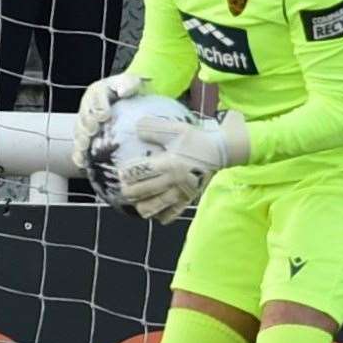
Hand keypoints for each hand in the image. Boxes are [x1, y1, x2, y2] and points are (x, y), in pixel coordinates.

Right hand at [72, 73, 143, 169]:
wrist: (131, 102)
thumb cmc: (131, 92)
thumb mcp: (132, 82)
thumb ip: (128, 84)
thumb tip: (124, 91)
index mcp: (96, 92)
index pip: (95, 99)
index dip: (98, 108)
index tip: (105, 115)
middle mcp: (87, 108)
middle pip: (84, 118)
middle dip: (87, 125)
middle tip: (93, 131)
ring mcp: (85, 124)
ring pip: (79, 133)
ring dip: (81, 141)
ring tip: (85, 148)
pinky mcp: (86, 139)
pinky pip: (79, 148)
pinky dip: (79, 156)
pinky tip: (83, 163)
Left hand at [117, 111, 250, 222]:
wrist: (221, 151)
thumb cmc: (196, 139)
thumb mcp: (177, 129)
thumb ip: (155, 128)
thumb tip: (136, 127)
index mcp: (169, 163)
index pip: (142, 171)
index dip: (128, 173)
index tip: (120, 174)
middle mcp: (173, 180)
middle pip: (146, 190)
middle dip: (131, 192)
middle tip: (123, 190)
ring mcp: (181, 192)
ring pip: (158, 206)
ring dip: (144, 207)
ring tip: (136, 205)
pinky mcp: (189, 198)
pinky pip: (174, 212)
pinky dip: (163, 215)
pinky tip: (156, 215)